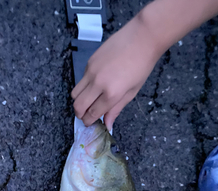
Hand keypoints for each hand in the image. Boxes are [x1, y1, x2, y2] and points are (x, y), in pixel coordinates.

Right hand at [71, 13, 161, 130]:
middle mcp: (98, 83)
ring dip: (79, 101)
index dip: (89, 121)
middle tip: (86, 115)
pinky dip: (84, 87)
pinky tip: (96, 85)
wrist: (142, 38)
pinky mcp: (89, 61)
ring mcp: (91, 71)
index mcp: (112, 94)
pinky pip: (81, 80)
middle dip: (80, 114)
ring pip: (75, 93)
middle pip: (78, 105)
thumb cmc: (142, 65)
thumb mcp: (131, 92)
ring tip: (88, 102)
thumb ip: (116, 109)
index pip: (92, 113)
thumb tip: (107, 124)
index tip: (89, 123)